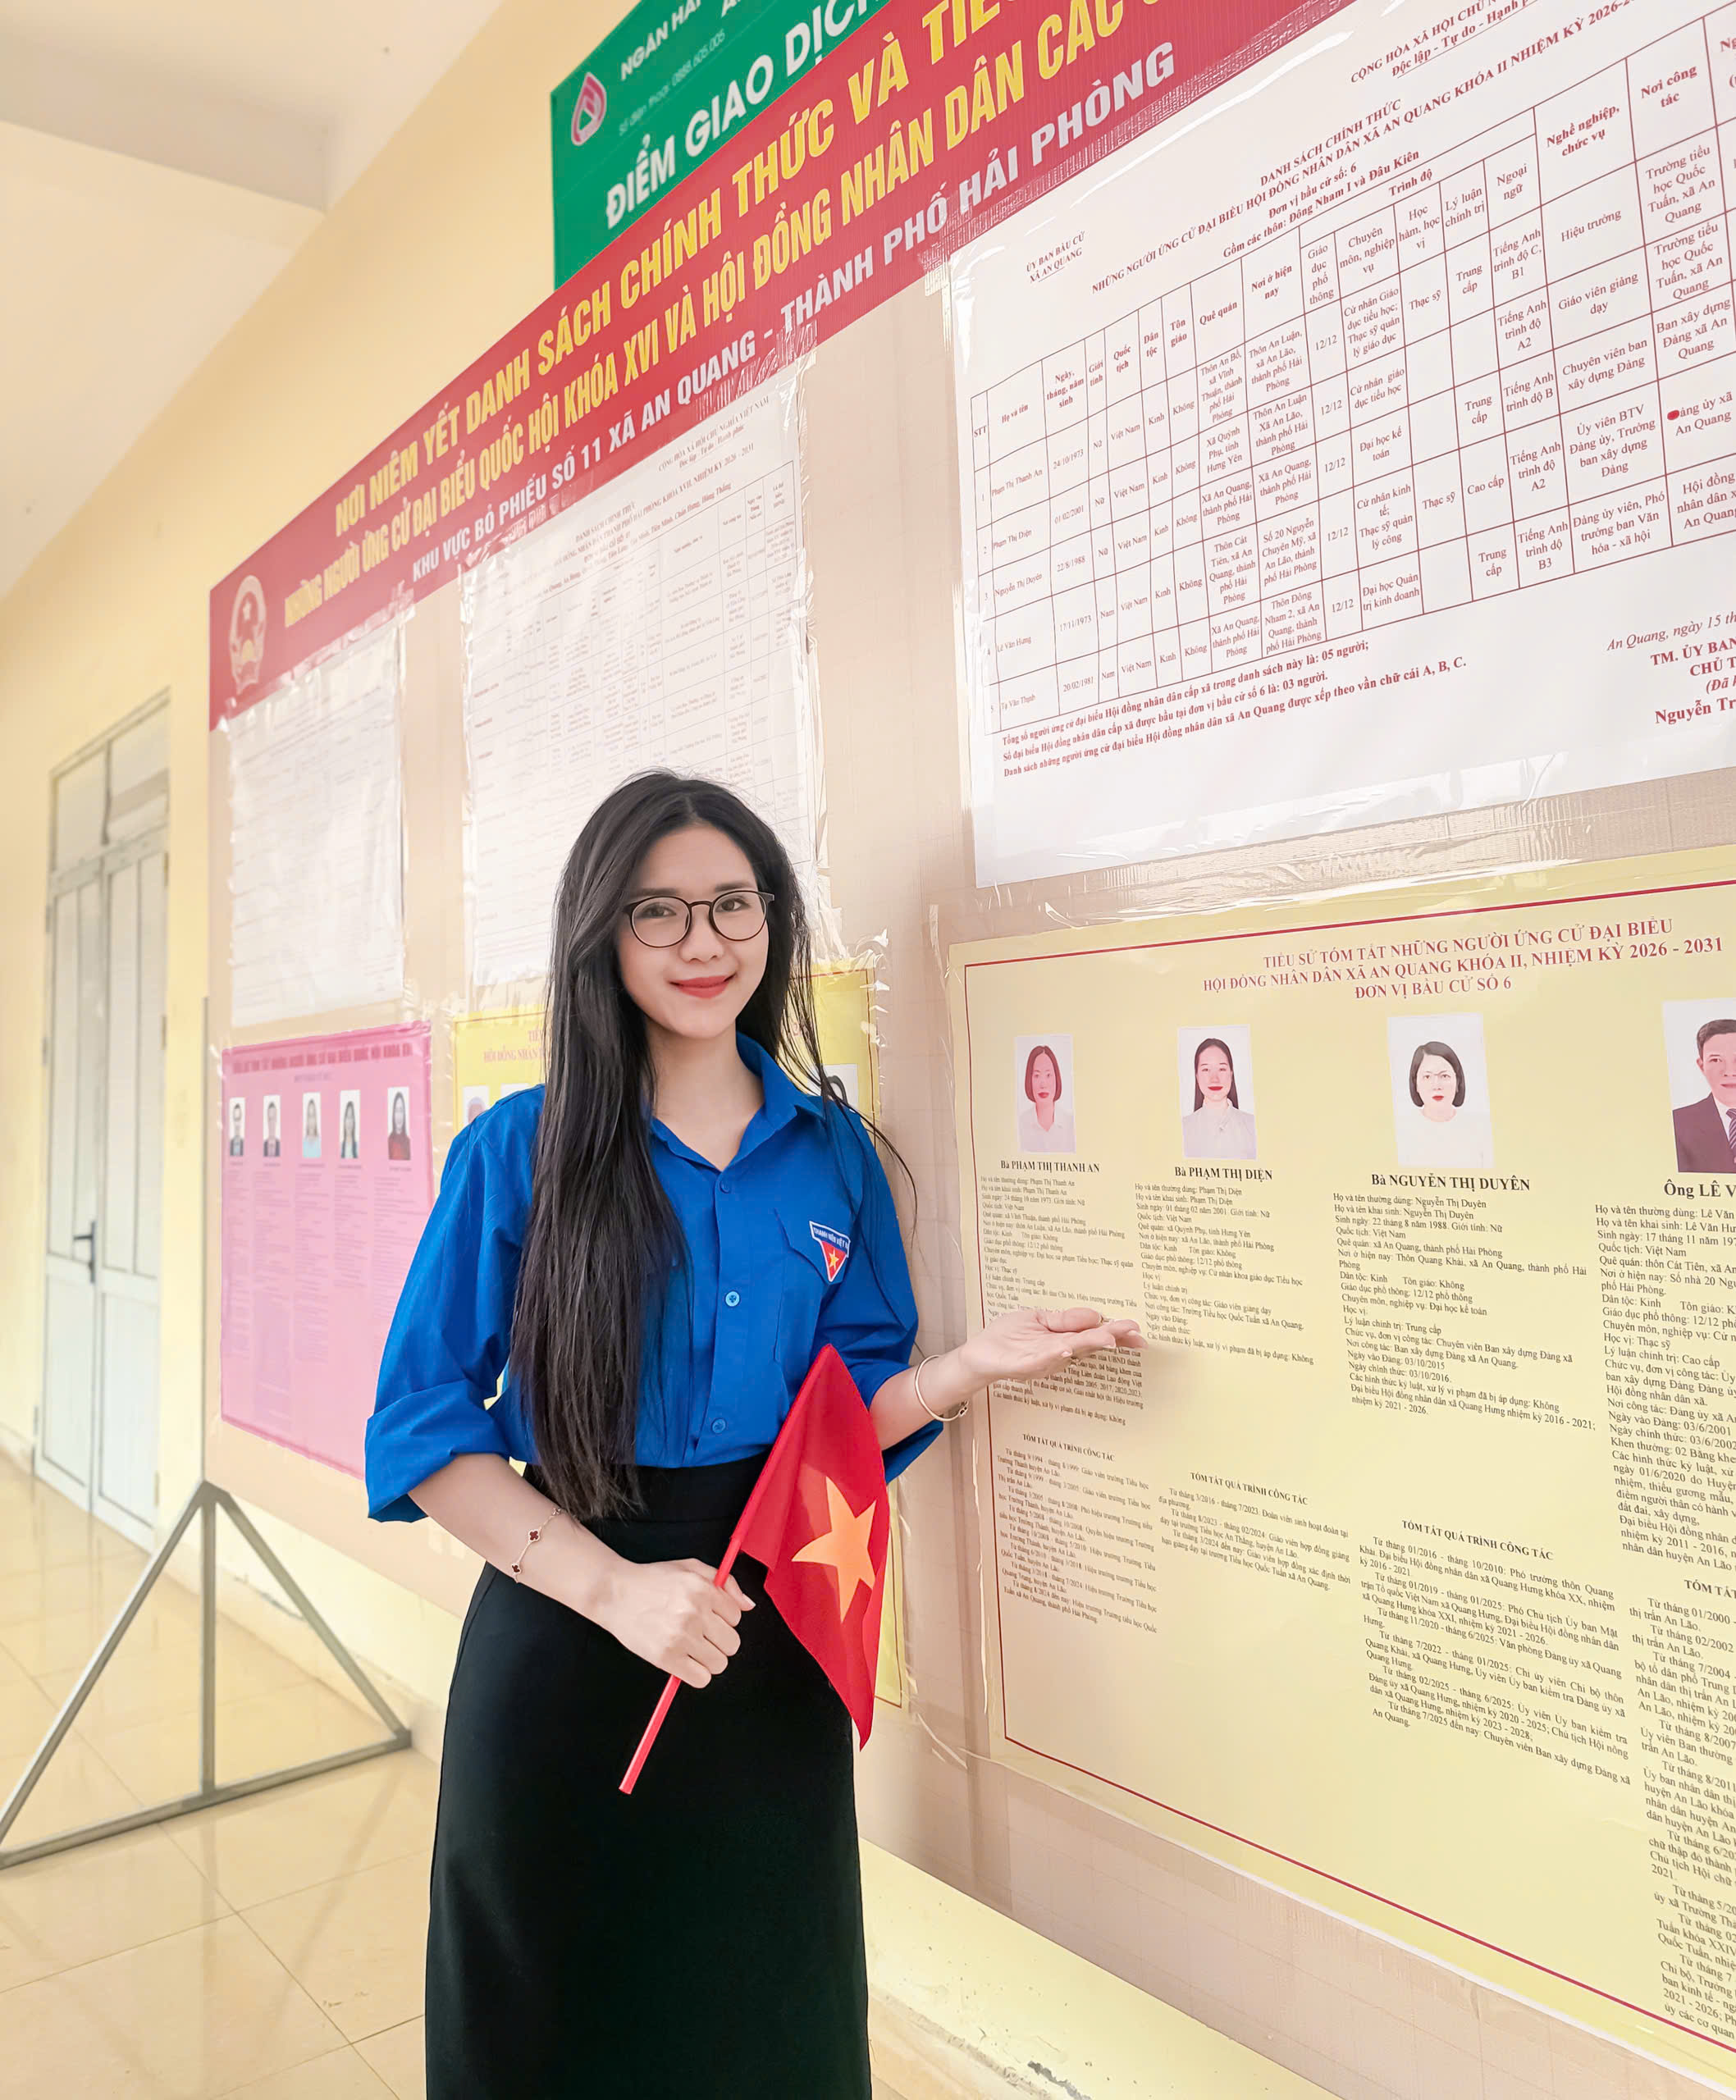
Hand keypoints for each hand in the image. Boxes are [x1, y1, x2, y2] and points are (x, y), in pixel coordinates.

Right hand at [598, 1558, 754, 1687]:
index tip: (709, 1618)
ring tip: (692, 1648)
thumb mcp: (692, 1567)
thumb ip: (726, 1582)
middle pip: (732, 1644)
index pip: (737, 1617)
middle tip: (702, 1636)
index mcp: (704, 1589)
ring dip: (709, 1659)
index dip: (723, 1619)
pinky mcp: (666, 1657)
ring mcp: (681, 1637)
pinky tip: (685, 1661)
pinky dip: (697, 1674)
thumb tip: (748, 1605)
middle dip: (720, 1641)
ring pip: (719, 1663)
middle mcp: (695, 1613)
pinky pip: (701, 1678)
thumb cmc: (652, 1580)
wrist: (615, 1593)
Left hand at [960, 1306, 1144, 1389]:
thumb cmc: (1009, 1338)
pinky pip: (1042, 1359)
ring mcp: (1043, 1359)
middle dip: (1111, 1336)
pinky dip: (1055, 1354)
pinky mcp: (1025, 1364)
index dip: (1115, 1332)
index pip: (1093, 1333)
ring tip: (1109, 1338)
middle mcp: (1058, 1351)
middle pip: (1088, 1343)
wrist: (980, 1355)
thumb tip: (1095, 1314)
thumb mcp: (1039, 1320)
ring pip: (1071, 1350)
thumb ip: (1066, 1320)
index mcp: (1063, 1338)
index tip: (1136, 1330)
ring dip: (1089, 1344)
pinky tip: (1066, 1348)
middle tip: (1134, 1333)